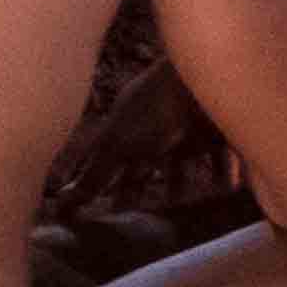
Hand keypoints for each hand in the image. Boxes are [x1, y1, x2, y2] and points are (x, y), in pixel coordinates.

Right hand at [46, 61, 226, 215]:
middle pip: (141, 160)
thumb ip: (94, 174)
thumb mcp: (119, 145)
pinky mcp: (220, 129)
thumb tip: (60, 204)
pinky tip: (226, 189)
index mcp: (127, 121)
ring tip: (177, 203)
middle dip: (134, 183)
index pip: (103, 153)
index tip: (85, 202)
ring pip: (180, 158)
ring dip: (178, 181)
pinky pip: (222, 155)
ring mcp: (189, 124)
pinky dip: (223, 172)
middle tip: (128, 211)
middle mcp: (155, 122)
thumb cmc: (160, 109)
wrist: (215, 75)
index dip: (92, 175)